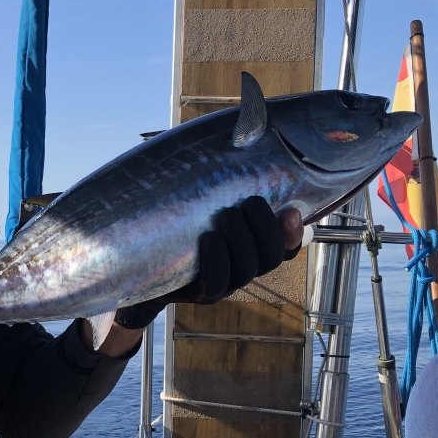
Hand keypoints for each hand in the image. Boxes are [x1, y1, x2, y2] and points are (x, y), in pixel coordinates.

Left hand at [113, 197, 302, 330]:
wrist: (144, 261)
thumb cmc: (180, 222)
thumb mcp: (205, 200)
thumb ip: (228, 183)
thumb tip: (245, 143)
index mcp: (253, 246)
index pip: (286, 246)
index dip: (293, 232)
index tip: (290, 210)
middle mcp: (245, 267)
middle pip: (271, 257)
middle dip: (265, 228)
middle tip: (250, 203)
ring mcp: (226, 283)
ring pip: (248, 269)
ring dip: (241, 239)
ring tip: (226, 214)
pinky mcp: (203, 293)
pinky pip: (218, 283)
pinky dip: (218, 259)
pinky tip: (210, 239)